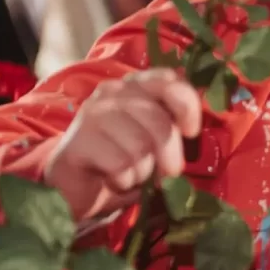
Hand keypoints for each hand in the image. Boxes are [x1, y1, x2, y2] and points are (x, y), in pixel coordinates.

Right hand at [43, 68, 204, 222]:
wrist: (80, 188)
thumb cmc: (124, 162)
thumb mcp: (156, 140)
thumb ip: (173, 125)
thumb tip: (192, 126)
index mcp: (135, 86)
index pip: (170, 81)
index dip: (188, 107)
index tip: (190, 132)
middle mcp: (112, 92)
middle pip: (160, 123)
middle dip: (169, 156)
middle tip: (164, 172)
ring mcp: (92, 114)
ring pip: (141, 146)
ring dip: (143, 171)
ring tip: (131, 173)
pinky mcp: (78, 141)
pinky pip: (121, 165)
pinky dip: (124, 181)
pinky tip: (112, 179)